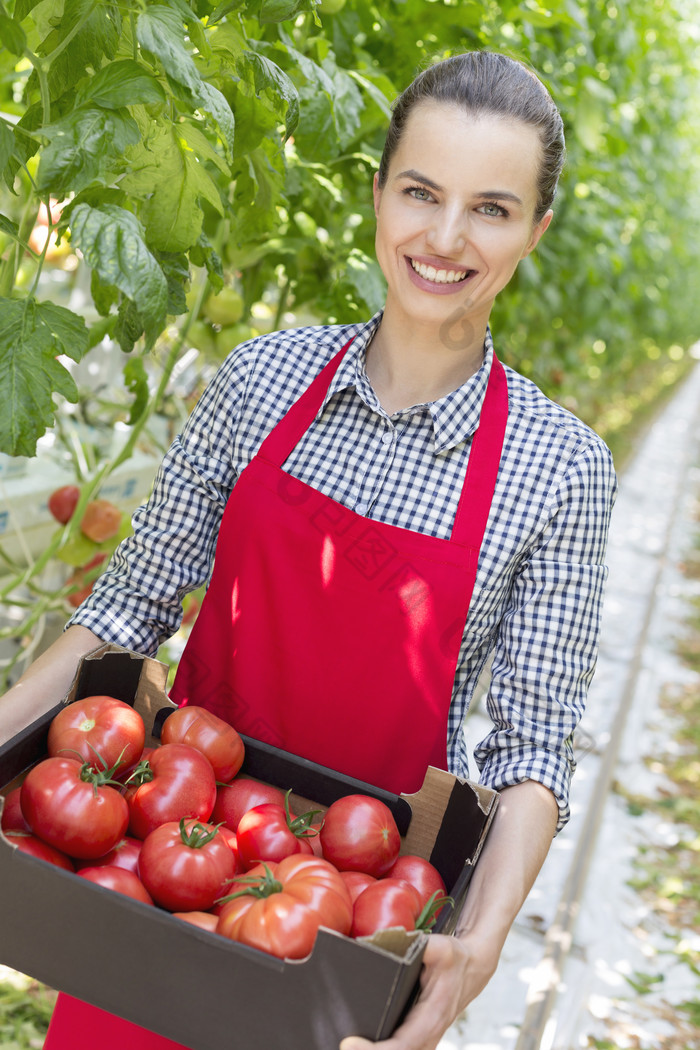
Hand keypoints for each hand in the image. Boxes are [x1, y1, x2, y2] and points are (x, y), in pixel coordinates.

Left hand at [338, 930, 497, 1049]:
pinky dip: (379, 1049)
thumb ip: (418, 945)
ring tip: (344, 1044)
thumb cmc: (454, 958)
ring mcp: (424, 1042)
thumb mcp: (440, 946)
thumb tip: (390, 942)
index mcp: (431, 1017)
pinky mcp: (418, 1039)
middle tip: (339, 1045)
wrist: (472, 967)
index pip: (401, 1044)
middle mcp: (428, 1036)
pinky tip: (358, 1044)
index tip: (349, 1044)